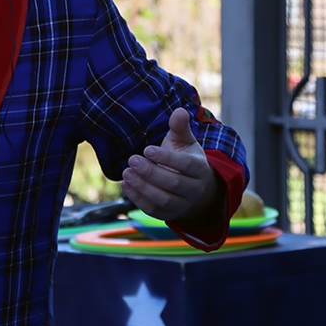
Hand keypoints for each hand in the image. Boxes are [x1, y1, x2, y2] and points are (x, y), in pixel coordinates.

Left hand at [121, 108, 221, 225]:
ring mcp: (183, 204)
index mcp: (200, 169)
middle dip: (151, 172)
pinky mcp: (169, 214)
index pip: (186, 165)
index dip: (166, 157)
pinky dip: (138, 199)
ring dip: (143, 186)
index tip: (147, 149)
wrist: (192, 187)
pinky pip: (153, 210)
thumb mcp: (184, 142)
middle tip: (132, 159)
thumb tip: (179, 111)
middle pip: (173, 184)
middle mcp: (194, 189)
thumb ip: (180, 127)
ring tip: (127, 172)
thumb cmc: (185, 158)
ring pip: (163, 199)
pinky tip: (126, 184)